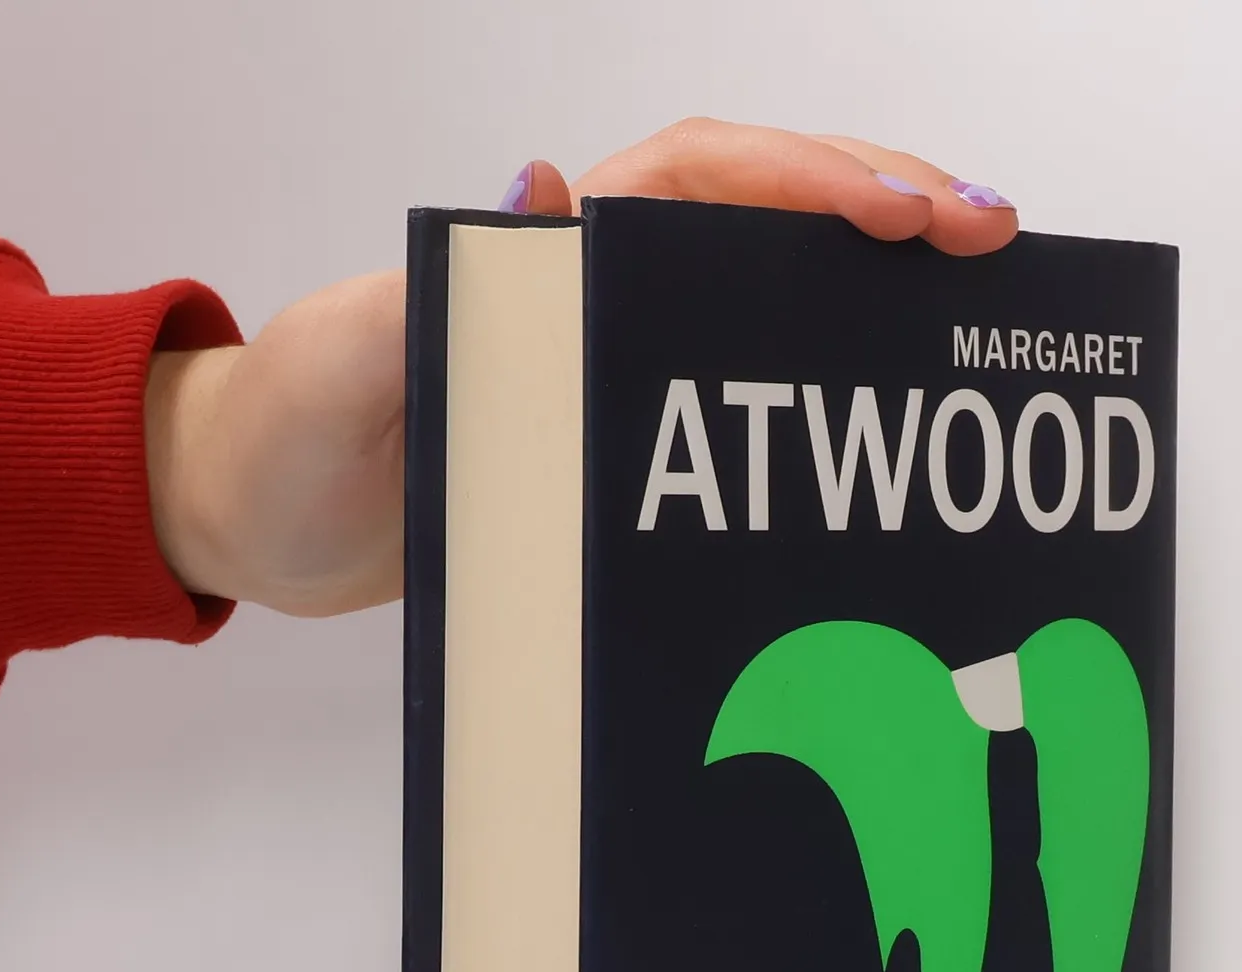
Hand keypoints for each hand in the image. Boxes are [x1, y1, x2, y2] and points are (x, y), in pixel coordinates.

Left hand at [146, 121, 1018, 616]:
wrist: (246, 522)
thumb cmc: (281, 438)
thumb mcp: (344, 361)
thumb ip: (433, 290)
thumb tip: (546, 195)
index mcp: (540, 247)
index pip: (703, 179)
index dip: (811, 182)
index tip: (908, 215)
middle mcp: (590, 286)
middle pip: (764, 212)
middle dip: (884, 206)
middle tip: (996, 243)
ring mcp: (606, 356)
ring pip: (763, 291)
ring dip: (868, 288)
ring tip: (972, 312)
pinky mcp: (608, 431)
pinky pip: (730, 387)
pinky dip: (811, 386)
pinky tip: (876, 417)